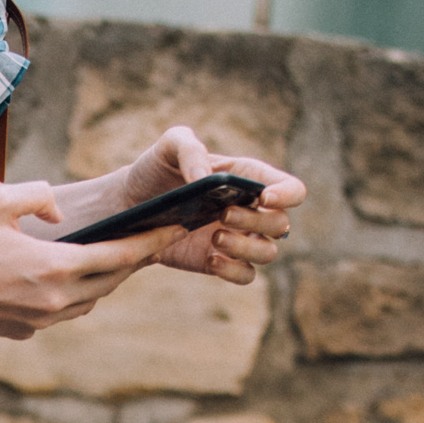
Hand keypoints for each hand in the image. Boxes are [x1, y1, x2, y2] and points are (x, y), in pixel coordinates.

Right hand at [0, 178, 186, 337]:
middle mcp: (54, 300)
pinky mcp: (23, 332)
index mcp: (55, 266)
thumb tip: (61, 215)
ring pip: (90, 301)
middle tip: (150, 240)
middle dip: (134, 260)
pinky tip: (70, 280)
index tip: (174, 229)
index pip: (120, 255)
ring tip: (113, 258)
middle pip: (112, 280)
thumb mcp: (0, 201)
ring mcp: (39, 321)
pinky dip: (74, 296)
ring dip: (104, 280)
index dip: (151, 241)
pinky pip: (62, 313)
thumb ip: (41, 197)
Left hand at [113, 124, 304, 284]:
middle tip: (223, 215)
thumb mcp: (168, 147)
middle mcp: (252, 210)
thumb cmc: (156, 169)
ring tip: (215, 238)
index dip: (287, 194)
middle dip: (256, 221)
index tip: (264, 198)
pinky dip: (234, 271)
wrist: (132, 204)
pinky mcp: (221, 262)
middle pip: (280, 224)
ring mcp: (239, 238)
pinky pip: (245, 275)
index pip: (291, 189)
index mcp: (250, 178)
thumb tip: (205, 177)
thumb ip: (188, 147)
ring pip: (268, 253)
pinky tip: (210, 258)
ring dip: (246, 248)